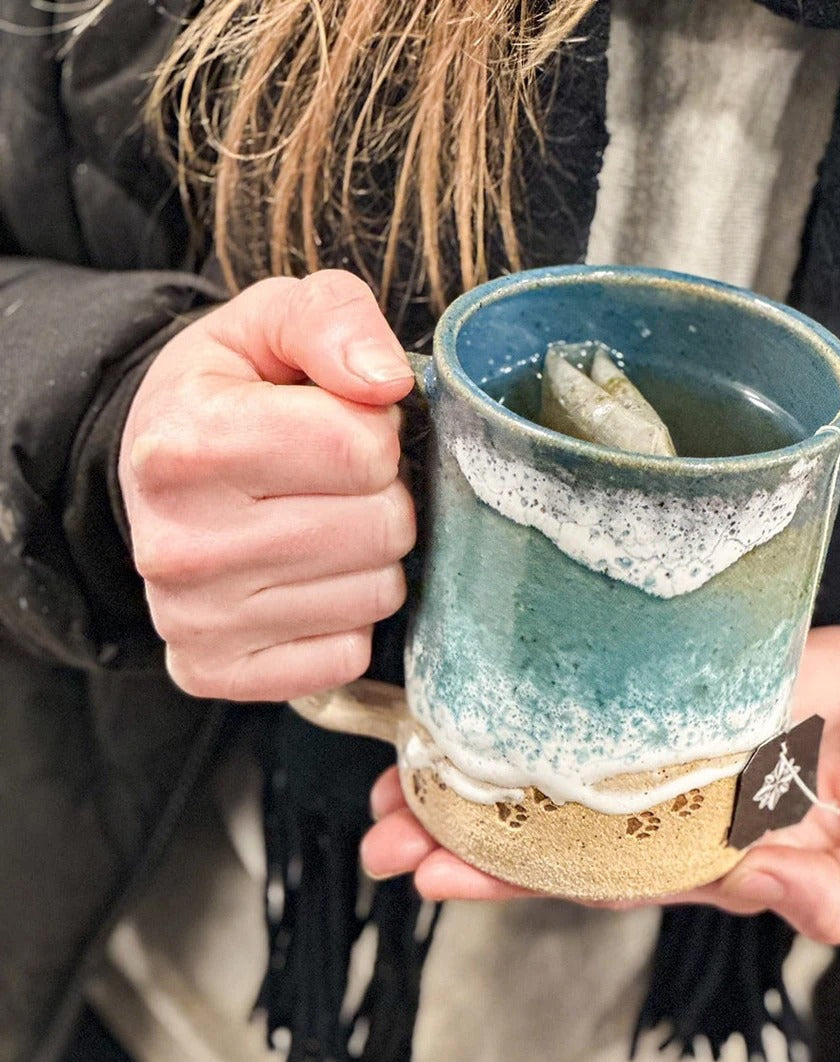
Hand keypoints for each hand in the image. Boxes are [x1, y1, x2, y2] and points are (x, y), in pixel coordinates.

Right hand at [120, 270, 415, 701]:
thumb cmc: (229, 394)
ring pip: (377, 595)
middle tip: (333, 482)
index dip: (375, 431)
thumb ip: (333, 321)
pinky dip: (346, 618)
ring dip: (370, 557)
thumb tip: (387, 383)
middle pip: (382, 527)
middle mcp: (180, 544)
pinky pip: (349, 654)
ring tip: (319, 524)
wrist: (160, 472)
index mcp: (186, 443)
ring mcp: (194, 620)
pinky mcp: (214, 671)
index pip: (362, 448)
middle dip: (381, 495)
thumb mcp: (270, 323)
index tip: (339, 425)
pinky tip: (305, 581)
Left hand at [361, 626, 839, 942]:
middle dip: (466, 830)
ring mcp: (682, 740)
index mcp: (722, 860)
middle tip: (378, 825)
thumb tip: (749, 880)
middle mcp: (683, 805)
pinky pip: (610, 691)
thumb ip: (837, 889)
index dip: (512, 876)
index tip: (429, 868)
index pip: (597, 879)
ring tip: (397, 769)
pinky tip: (489, 689)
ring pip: (567, 761)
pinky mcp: (692, 680)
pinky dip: (548, 696)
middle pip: (557, 828)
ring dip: (485, 767)